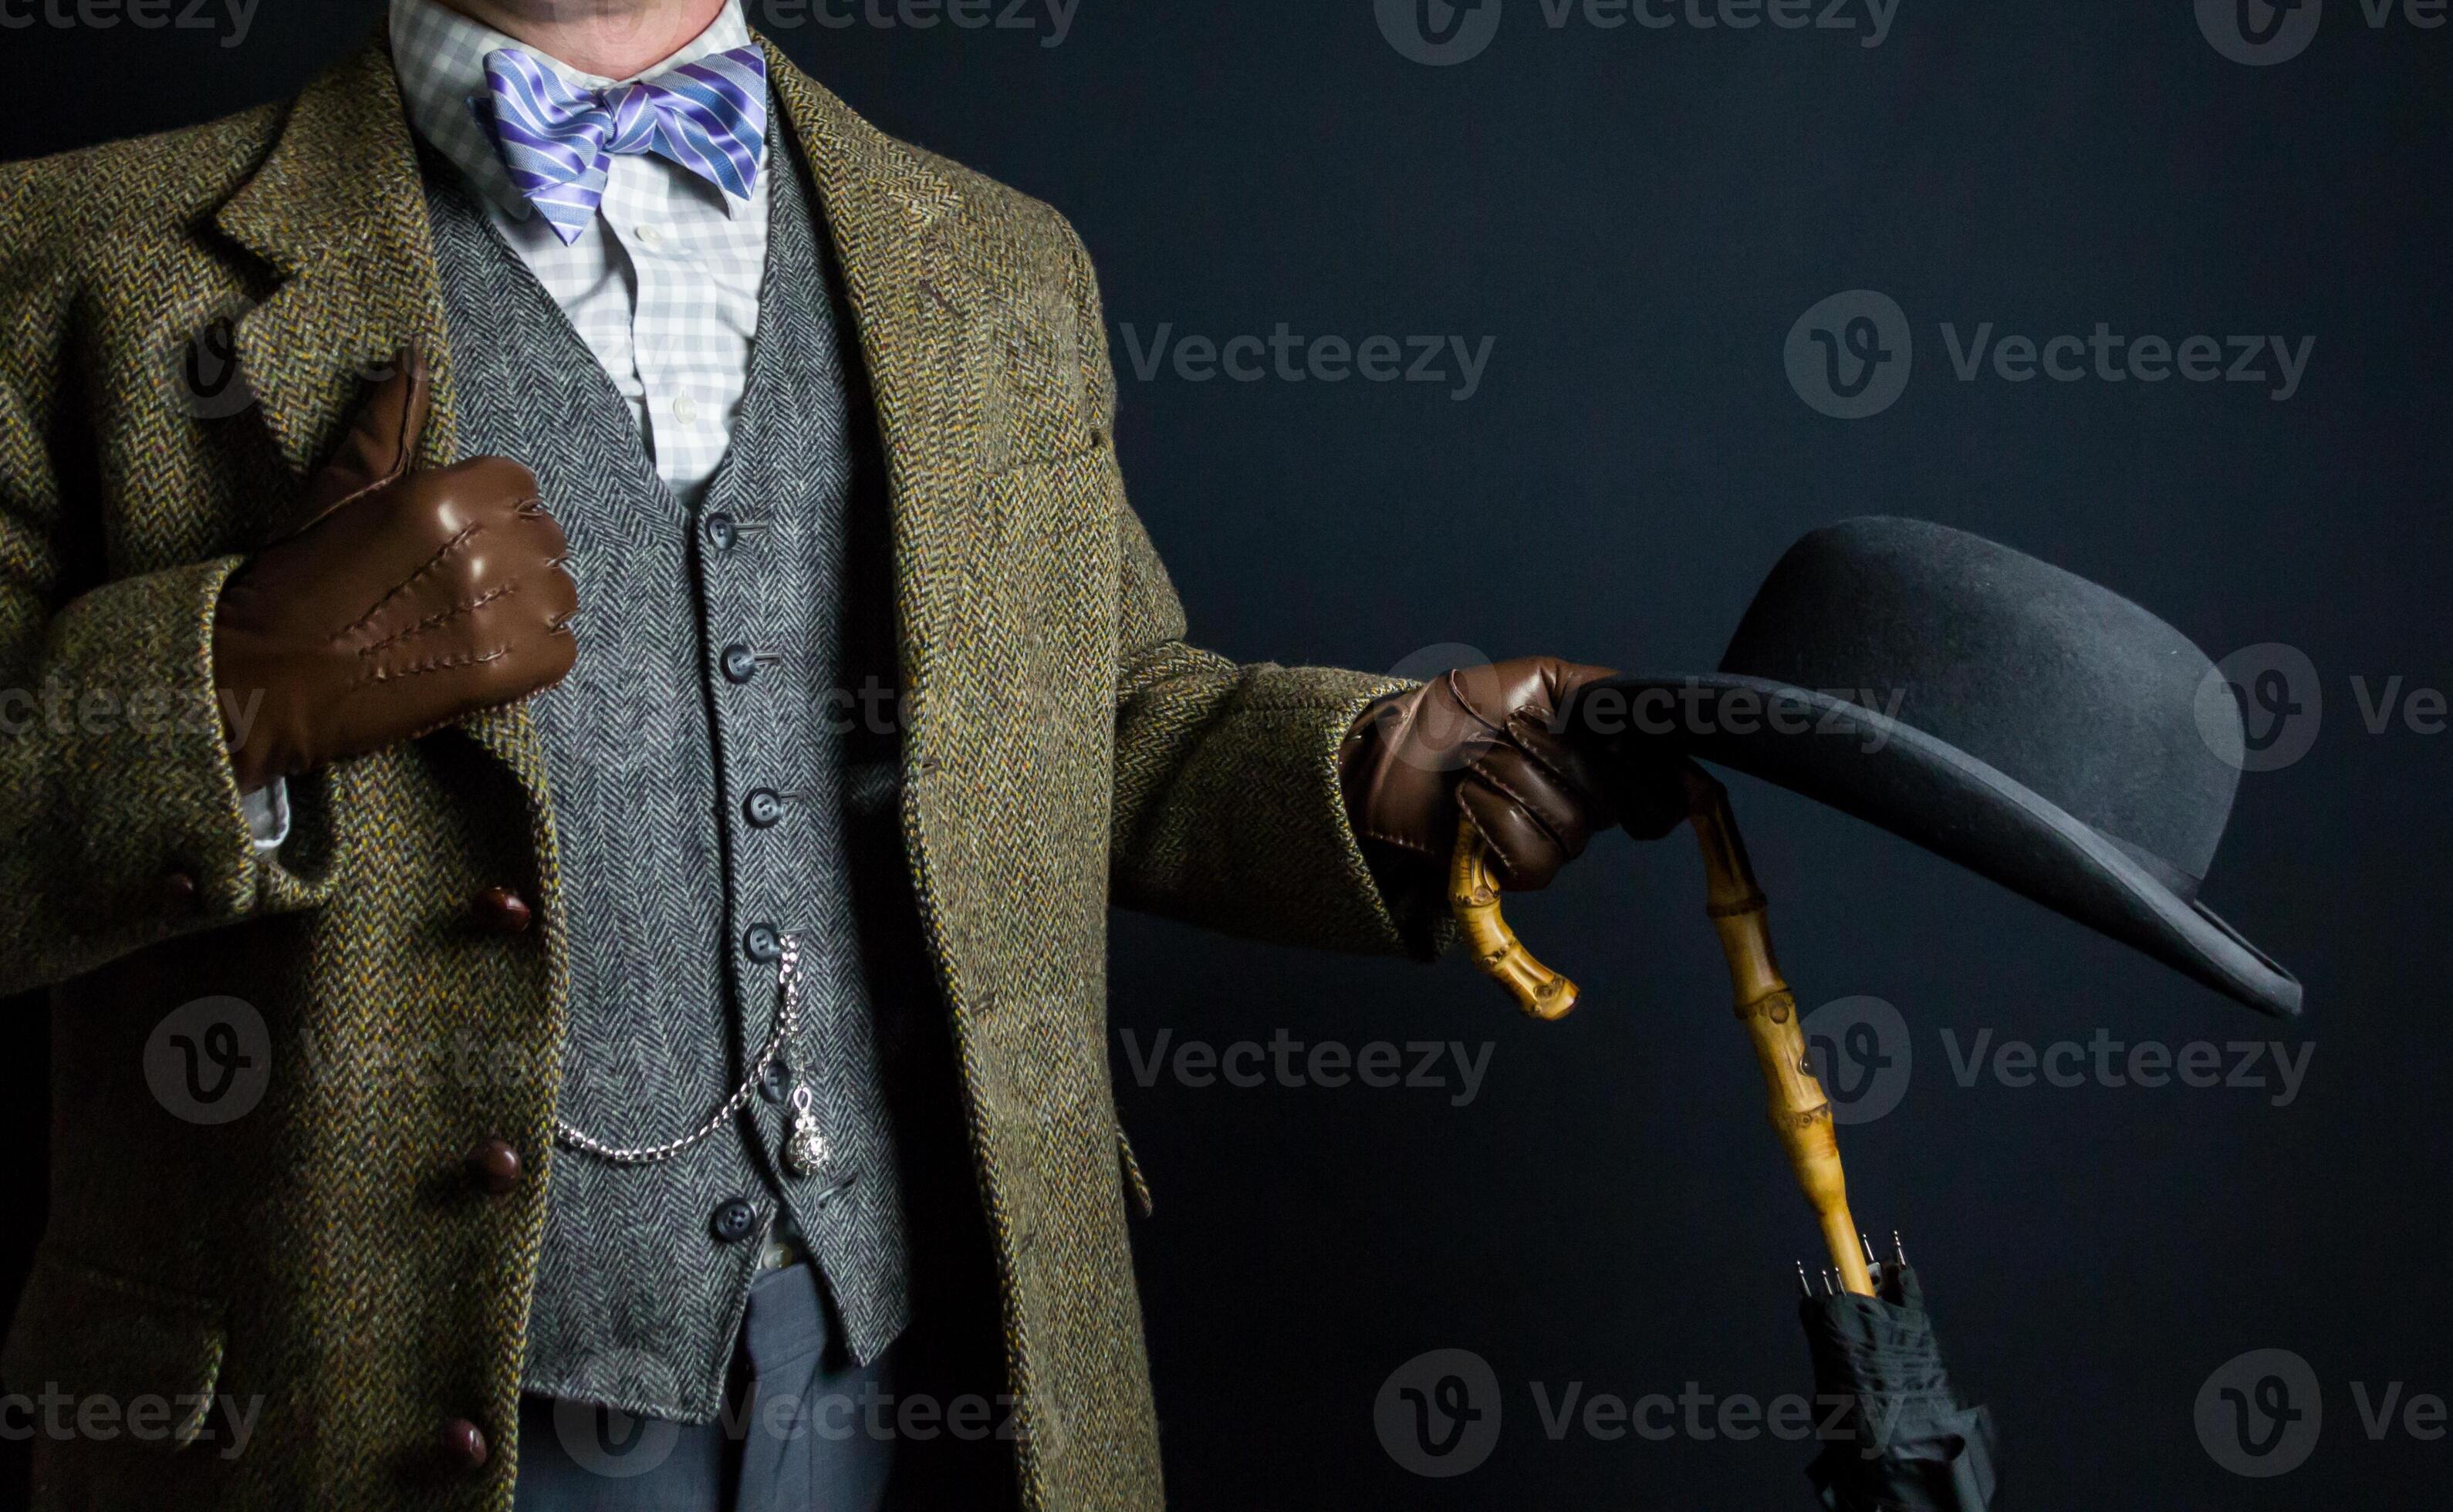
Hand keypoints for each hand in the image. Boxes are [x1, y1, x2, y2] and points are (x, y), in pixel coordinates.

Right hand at [211, 349, 577, 793]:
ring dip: (529, 602)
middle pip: (545, 537)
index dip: (493, 504)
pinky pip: (561, 650)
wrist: (266, 681)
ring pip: (559, 593)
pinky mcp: (504, 676)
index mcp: (441, 500)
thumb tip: (412, 354)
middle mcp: (478, 555)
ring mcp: (496, 620)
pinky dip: (537, 652)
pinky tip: (491, 650)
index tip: (461, 528)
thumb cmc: (295, 581)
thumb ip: (387, 423)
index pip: (519, 484)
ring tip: (476, 614)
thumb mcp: (338, 492)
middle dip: (512, 551)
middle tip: (461, 576)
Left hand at [1341, 657, 1689, 890]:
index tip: (1653, 765)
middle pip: (1614, 799)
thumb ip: (1601, 690)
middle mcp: (1587, 803)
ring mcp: (1555, 841)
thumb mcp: (1535, 678)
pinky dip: (1495, 820)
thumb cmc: (1457, 713)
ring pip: (1572, 827)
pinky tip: (1467, 803)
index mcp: (1599, 758)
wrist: (1390, 753)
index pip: (1663, 786)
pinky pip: (1536, 857)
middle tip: (1507, 731)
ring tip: (1474, 762)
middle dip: (1553, 755)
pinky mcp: (1518, 873)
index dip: (1667, 781)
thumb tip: (1654, 708)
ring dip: (1512, 781)